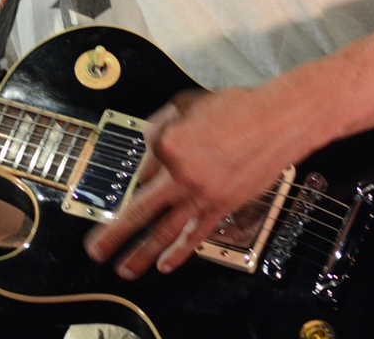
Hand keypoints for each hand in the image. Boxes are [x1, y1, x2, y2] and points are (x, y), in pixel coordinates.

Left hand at [83, 88, 301, 279]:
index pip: (141, 166)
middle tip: (95, 251)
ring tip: (123, 269)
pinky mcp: (222, 207)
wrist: (278, 121)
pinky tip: (163, 265)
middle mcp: (180, 174)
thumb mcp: (185, 103)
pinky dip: (179, 252)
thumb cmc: (233, 107)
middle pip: (139, 210)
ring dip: (141, 253)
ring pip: (164, 231)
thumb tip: (148, 148)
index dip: (146, 166)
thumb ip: (159, 126)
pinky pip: (195, 235)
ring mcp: (201, 195)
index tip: (153, 164)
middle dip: (115, 234)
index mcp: (167, 144)